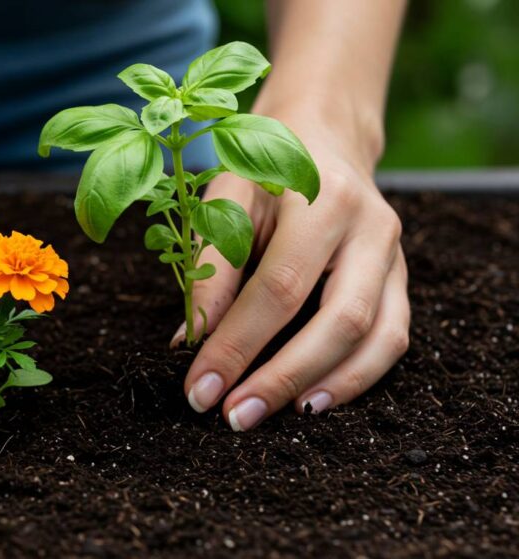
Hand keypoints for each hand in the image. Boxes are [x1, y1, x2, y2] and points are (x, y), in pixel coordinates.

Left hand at [175, 113, 409, 429]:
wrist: (322, 134)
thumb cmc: (263, 166)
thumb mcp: (225, 198)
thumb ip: (211, 267)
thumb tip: (190, 342)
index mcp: (323, 198)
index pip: (278, 289)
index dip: (237, 345)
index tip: (199, 389)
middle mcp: (371, 228)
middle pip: (337, 320)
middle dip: (280, 376)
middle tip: (233, 416)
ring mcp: (395, 255)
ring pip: (378, 336)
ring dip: (325, 387)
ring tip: (271, 414)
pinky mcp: (401, 278)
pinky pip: (393, 337)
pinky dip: (357, 377)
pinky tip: (313, 401)